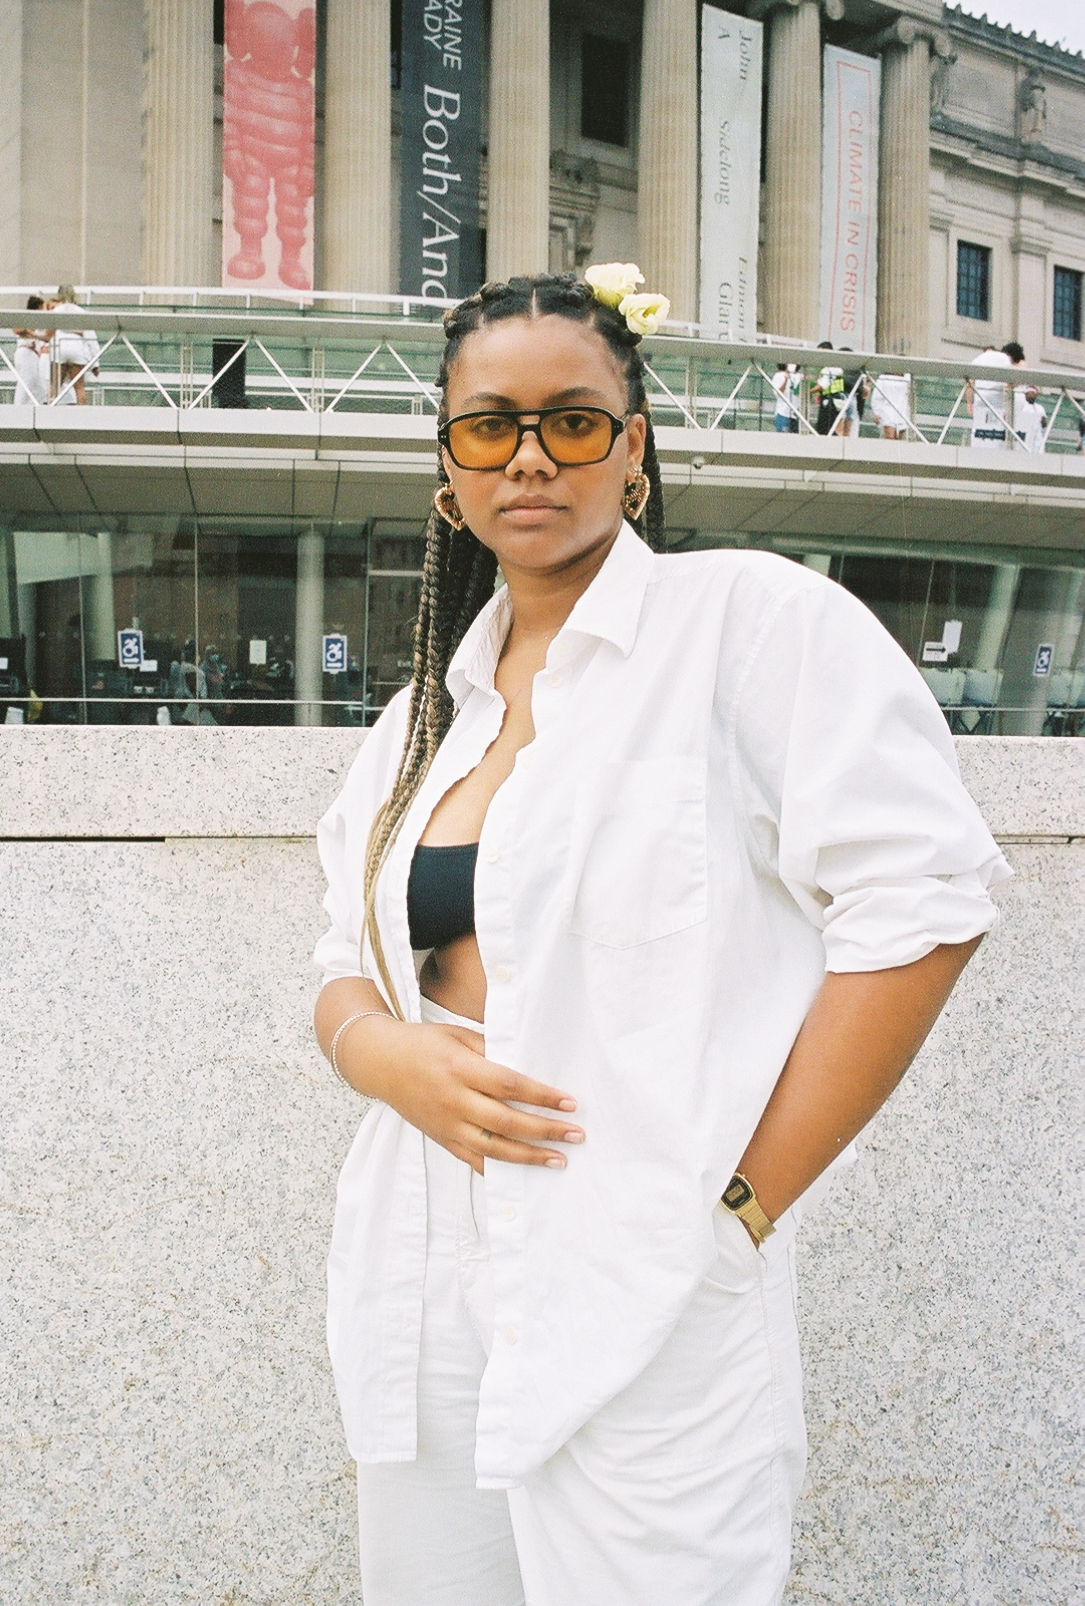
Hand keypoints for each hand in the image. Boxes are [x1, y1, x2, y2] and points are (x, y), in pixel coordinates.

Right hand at [344, 1016, 584, 1175]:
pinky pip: (473, 1160)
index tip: (569, 1102)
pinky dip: (500, 1169)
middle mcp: (453, 1100)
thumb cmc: (423, 1043)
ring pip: (493, 1148)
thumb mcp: (458, 1035)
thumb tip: (529, 1065)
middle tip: (576, 1134)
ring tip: (559, 1160)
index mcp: (460, 1068)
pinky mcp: (441, 1139)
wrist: (379, 1062)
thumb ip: (491, 1050)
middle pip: (506, 1121)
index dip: (541, 1095)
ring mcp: (446, 1124)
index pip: (509, 1085)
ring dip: (530, 1156)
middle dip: (545, 1130)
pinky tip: (523, 1171)